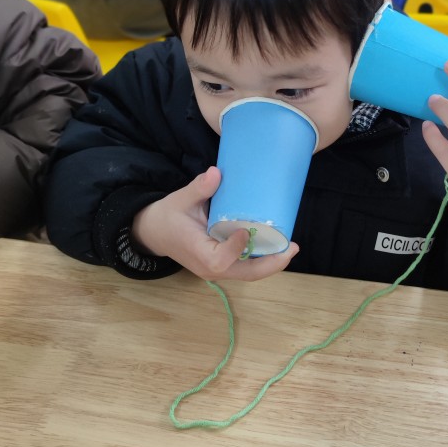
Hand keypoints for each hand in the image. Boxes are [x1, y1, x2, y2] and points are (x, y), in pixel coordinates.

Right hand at [131, 166, 298, 281]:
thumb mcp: (179, 199)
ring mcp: (218, 270)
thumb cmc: (168, 216)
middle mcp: (210, 268)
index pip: (220, 260)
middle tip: (292, 247)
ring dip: (272, 263)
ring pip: (249, 273)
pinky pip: (246, 267)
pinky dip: (263, 259)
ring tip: (291, 247)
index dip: (237, 248)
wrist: (155, 233)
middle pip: (245, 273)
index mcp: (198, 252)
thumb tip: (216, 172)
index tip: (246, 231)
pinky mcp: (223, 266)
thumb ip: (198, 188)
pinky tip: (277, 245)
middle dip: (271, 263)